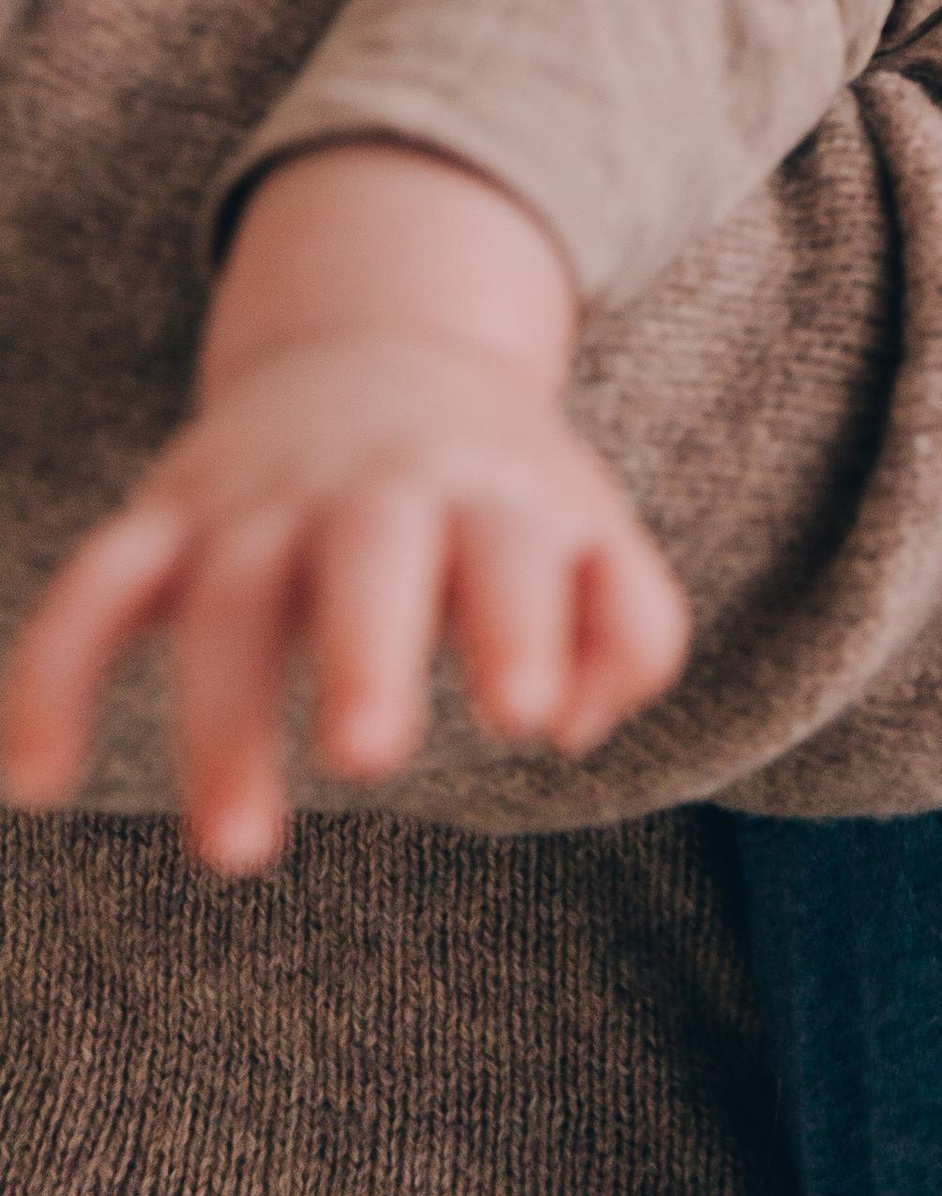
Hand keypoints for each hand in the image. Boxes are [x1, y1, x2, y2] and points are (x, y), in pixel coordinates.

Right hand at [0, 146, 689, 870]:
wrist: (384, 345)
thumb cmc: (502, 488)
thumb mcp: (591, 530)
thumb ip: (629, 627)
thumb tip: (571, 722)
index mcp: (487, 487)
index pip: (511, 548)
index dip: (520, 622)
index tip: (525, 714)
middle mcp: (369, 485)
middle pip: (361, 550)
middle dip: (363, 643)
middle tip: (375, 756)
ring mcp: (256, 499)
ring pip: (223, 594)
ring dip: (219, 716)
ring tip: (236, 850)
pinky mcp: (166, 518)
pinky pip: (95, 586)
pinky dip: (52, 669)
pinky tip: (32, 778)